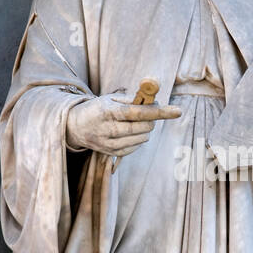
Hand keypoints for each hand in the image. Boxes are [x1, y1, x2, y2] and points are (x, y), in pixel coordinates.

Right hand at [66, 92, 180, 156]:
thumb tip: (154, 101)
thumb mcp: (110, 99)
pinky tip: (129, 133)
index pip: (139, 112)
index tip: (177, 111)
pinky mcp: (110, 153)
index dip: (159, 111)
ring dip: (144, 130)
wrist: (76, 126)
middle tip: (146, 114)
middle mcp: (109, 129)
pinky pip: (135, 147)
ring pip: (141, 139)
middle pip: (143, 127)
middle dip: (150, 120)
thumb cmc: (98, 109)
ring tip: (133, 123)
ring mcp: (109, 143)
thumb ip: (132, 99)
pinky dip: (138, 139)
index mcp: (109, 111)